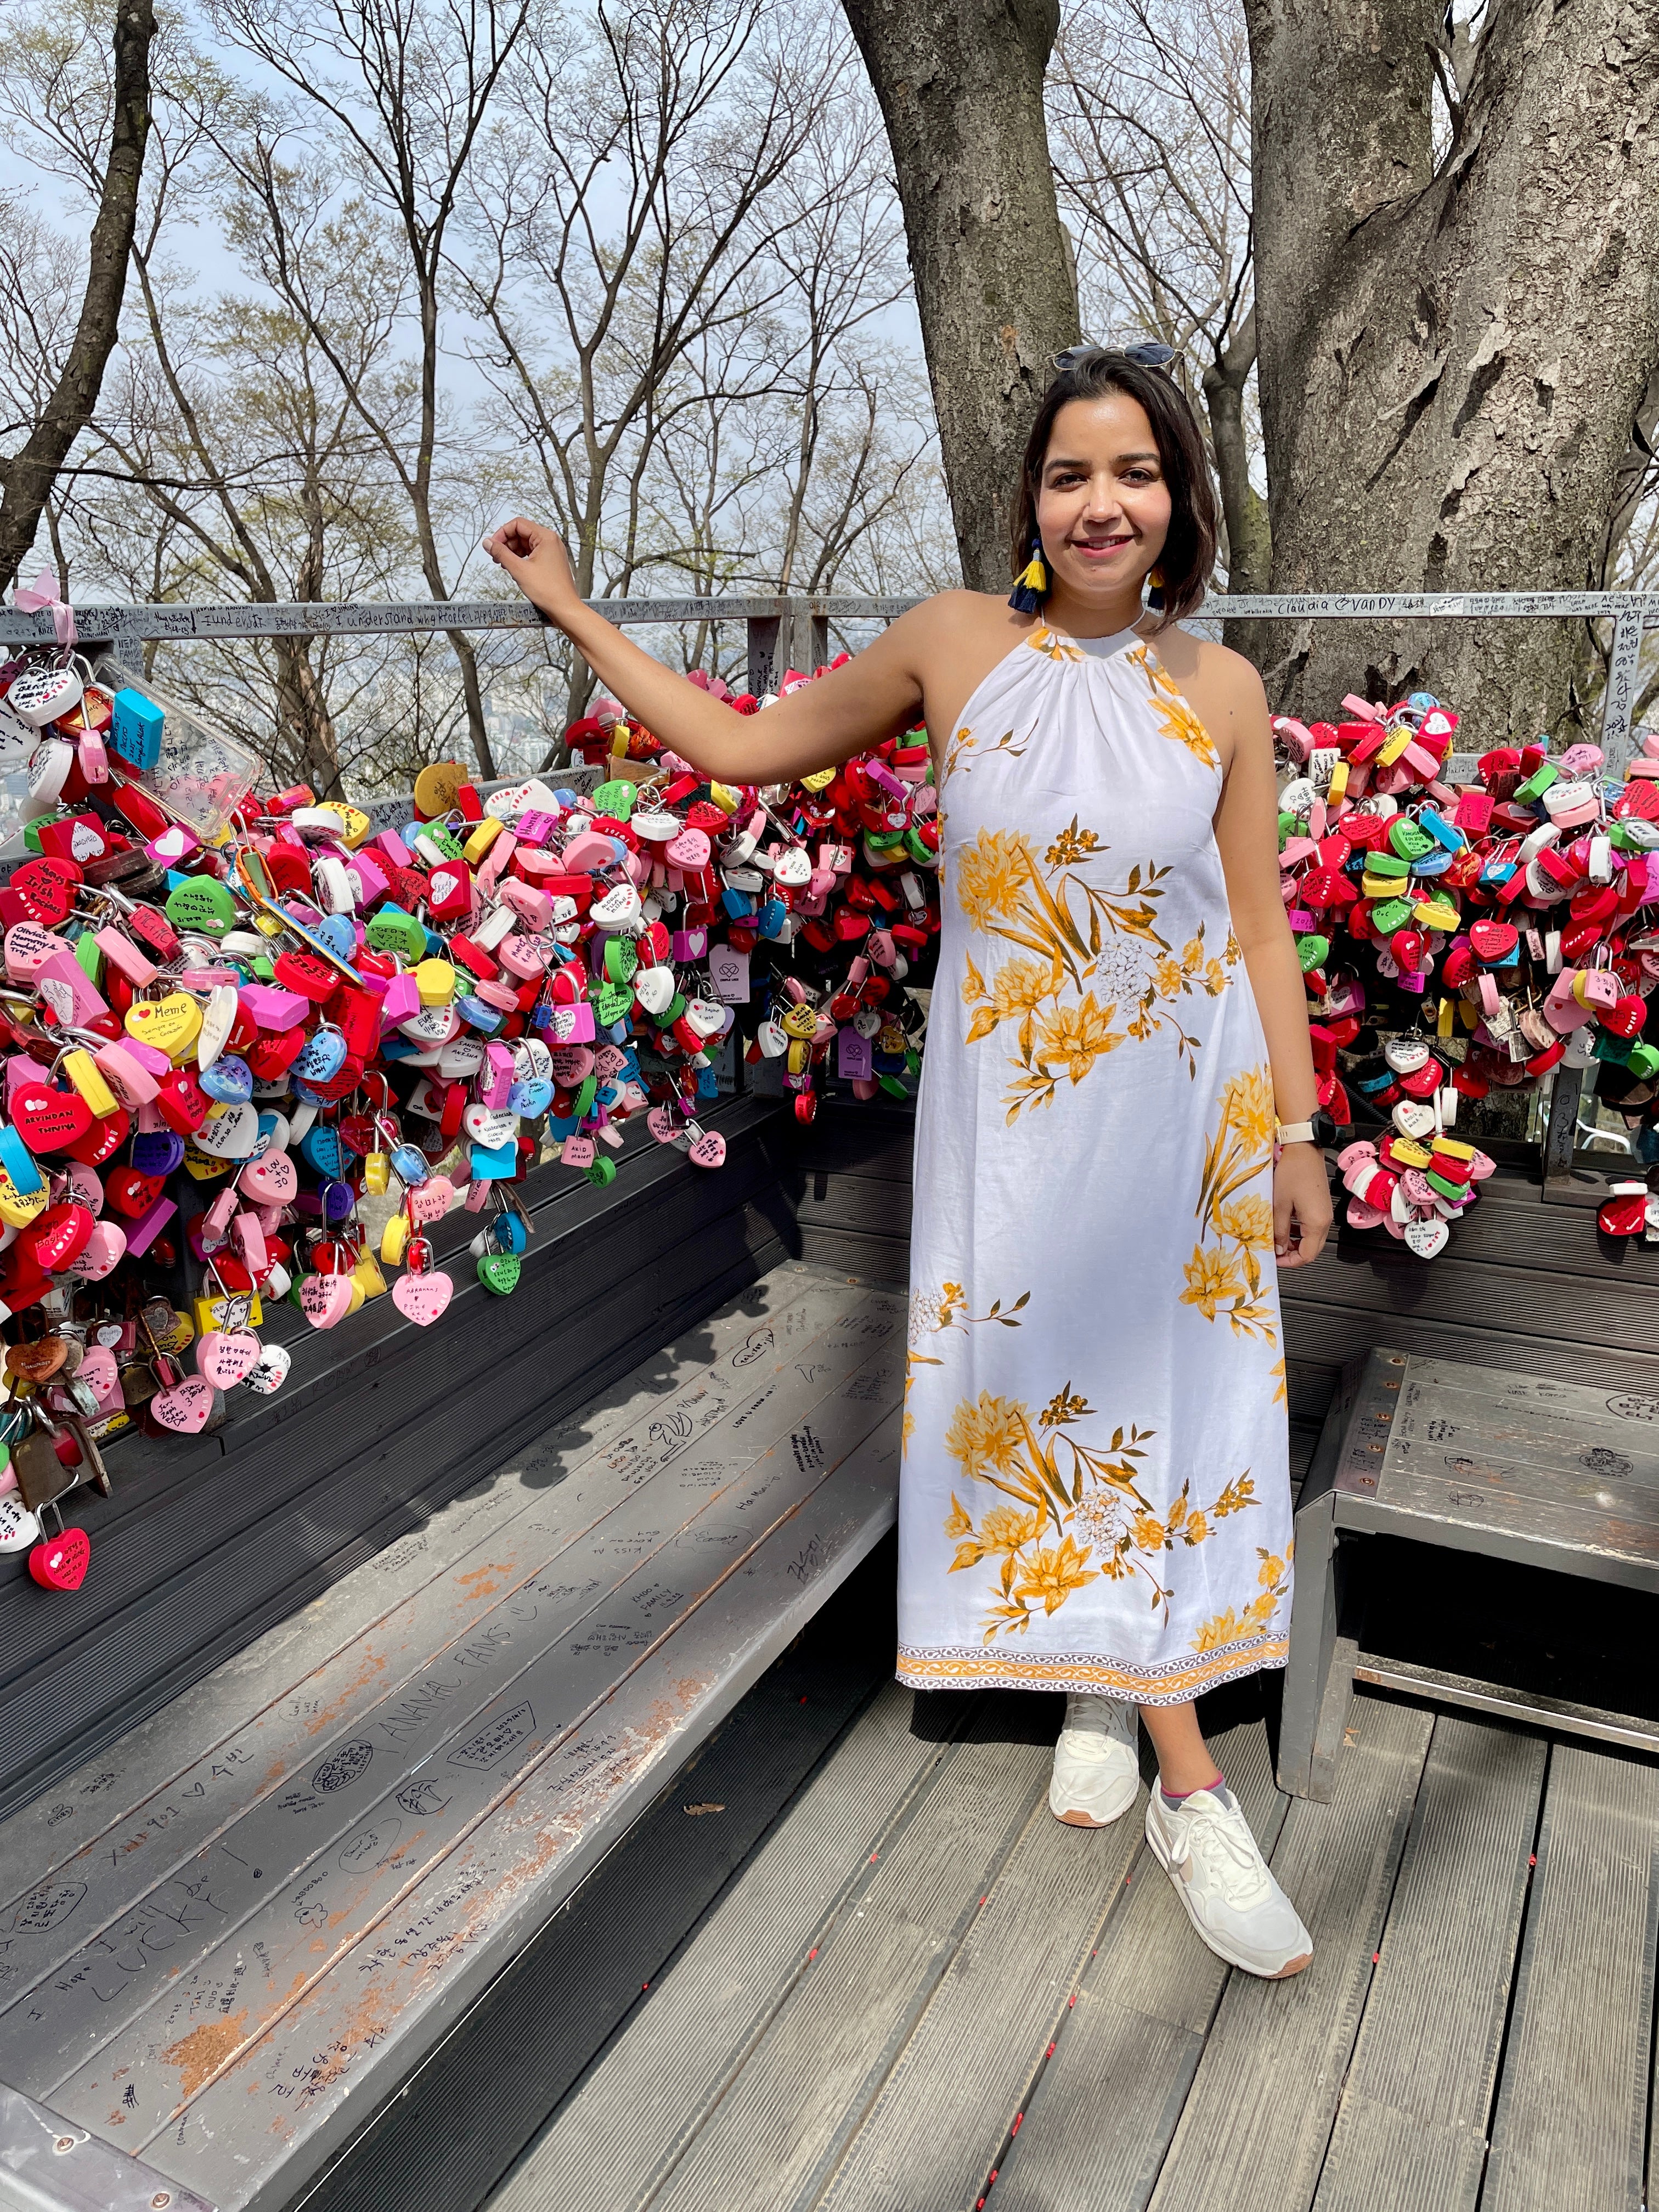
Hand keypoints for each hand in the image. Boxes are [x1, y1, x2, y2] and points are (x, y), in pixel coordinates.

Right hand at [482, 516, 580, 621]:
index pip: (518, 524)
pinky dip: (520, 559)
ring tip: (504, 564)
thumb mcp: (519, 570)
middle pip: (521, 533)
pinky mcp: (550, 561)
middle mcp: (550, 541)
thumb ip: (501, 553)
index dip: (502, 533)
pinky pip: (531, 553)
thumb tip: (488, 543)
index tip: (493, 545)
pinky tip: (514, 569)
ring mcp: (551, 551)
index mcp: (546, 537)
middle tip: (496, 556)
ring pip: (525, 544)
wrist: (565, 608)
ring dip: (512, 552)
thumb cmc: (550, 591)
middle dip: (506, 543)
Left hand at [1273, 1143, 1331, 1269]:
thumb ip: (1279, 1230)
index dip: (1290, 1262)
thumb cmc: (1291, 1173)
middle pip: (1312, 1250)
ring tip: (1277, 1241)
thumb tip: (1278, 1249)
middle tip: (1275, 1253)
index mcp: (1316, 1223)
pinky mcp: (1321, 1206)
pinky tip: (1286, 1227)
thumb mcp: (1279, 1205)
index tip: (1274, 1260)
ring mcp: (1325, 1214)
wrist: (1304, 1149)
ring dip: (1296, 1244)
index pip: (1307, 1255)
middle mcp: (1325, 1221)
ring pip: (1312, 1239)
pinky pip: (1312, 1227)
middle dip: (1293, 1255)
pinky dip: (1300, 1232)